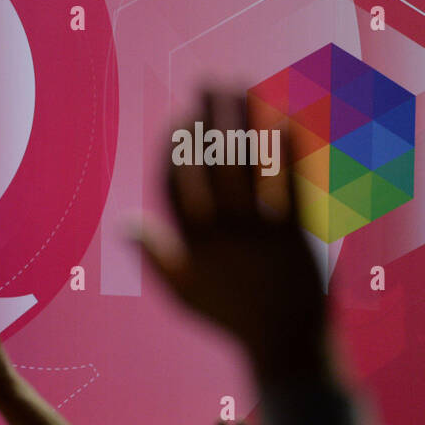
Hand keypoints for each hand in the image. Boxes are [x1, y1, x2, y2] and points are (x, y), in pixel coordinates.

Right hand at [134, 89, 326, 376]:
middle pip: (216, 160)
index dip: (176, 143)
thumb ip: (153, 253)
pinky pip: (295, 178)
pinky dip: (291, 145)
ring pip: (255, 162)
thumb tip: (122, 222)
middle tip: (210, 83)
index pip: (177, 181)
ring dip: (251, 118)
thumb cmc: (230, 315)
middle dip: (212, 115)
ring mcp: (266, 229)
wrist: (287, 342)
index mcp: (192, 243)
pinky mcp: (303, 229)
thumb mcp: (181, 291)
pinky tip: (289, 117)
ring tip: (249, 87)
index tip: (178, 116)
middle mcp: (226, 232)